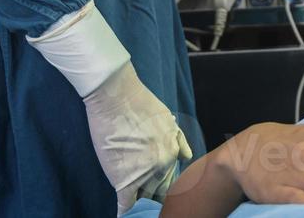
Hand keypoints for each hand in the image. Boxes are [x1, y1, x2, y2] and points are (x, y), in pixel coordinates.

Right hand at [82, 62, 193, 213]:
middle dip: (155, 197)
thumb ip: (178, 140)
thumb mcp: (168, 120)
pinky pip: (127, 204)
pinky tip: (125, 215)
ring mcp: (143, 175)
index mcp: (173, 153)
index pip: (172, 178)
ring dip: (141, 204)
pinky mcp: (123, 180)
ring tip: (140, 211)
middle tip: (151, 204)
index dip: (165, 185)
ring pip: (145, 198)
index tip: (160, 191)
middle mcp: (162, 167)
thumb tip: (186, 156)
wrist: (117, 97)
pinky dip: (126, 212)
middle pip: (161, 191)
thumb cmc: (140, 104)